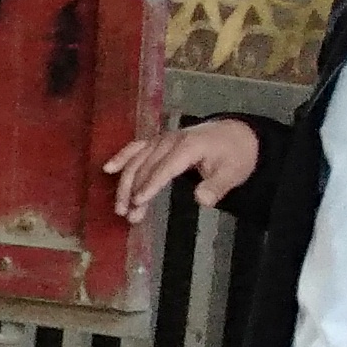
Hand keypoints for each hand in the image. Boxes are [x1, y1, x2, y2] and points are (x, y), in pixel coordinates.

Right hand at [105, 117, 258, 220]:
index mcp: (189, 147)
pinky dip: (121, 157)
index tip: (139, 202)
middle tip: (126, 214)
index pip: (165, 168)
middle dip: (133, 190)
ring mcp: (162, 139)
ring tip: (119, 206)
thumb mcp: (234, 172)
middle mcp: (170, 141)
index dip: (151, 185)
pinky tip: (108, 169)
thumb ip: (217, 187)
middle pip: (145, 165)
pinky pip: (136, 147)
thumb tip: (201, 200)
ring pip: (136, 160)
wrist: (238, 133)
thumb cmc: (235, 155)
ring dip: (125, 182)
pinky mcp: (157, 141)